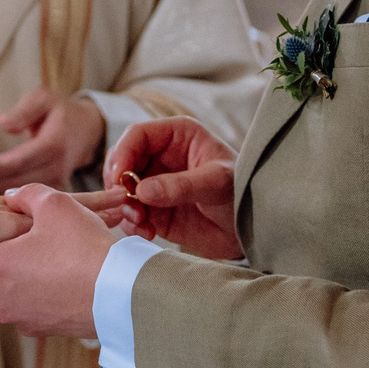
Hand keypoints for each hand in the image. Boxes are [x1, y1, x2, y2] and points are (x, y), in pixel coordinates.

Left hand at [0, 88, 105, 195]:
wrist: (89, 131)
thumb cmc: (62, 112)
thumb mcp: (44, 100)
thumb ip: (24, 111)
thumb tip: (3, 124)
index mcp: (52, 146)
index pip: (14, 163)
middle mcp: (55, 169)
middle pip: (13, 184)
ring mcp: (55, 184)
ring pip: (18, 196)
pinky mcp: (52, 192)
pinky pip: (25, 199)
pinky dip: (2, 196)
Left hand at [0, 183, 116, 338]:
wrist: (123, 294)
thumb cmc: (86, 249)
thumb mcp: (56, 204)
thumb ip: (26, 195)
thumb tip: (13, 198)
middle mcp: (0, 301)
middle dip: (9, 256)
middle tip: (35, 240)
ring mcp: (22, 320)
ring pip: (15, 290)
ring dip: (29, 275)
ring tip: (59, 256)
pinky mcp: (44, 331)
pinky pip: (36, 306)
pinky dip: (46, 292)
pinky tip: (70, 275)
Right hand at [103, 118, 242, 260]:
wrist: (250, 231)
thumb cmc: (242, 194)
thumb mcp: (217, 184)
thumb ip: (181, 185)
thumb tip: (141, 191)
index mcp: (177, 136)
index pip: (138, 135)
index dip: (123, 153)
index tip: (120, 178)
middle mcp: (161, 157)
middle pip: (122, 161)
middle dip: (118, 184)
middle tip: (125, 203)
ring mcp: (155, 184)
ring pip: (121, 189)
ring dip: (123, 206)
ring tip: (140, 222)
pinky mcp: (153, 209)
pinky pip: (130, 213)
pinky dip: (131, 224)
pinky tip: (147, 232)